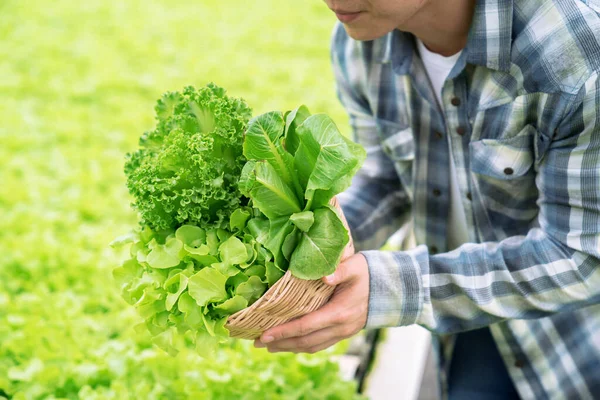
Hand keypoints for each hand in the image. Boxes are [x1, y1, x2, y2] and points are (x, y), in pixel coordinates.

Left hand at [254, 252, 368, 353]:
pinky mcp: (343, 333)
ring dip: (289, 348)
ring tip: (269, 347)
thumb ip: (340, 270)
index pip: (306, 326)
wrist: (391, 288)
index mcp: (340, 312)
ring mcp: (343, 333)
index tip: (265, 334)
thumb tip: (324, 276)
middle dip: (280, 343)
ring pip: (312, 346)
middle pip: (305, 341)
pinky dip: (303, 346)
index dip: (284, 331)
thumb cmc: (368, 273)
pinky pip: (320, 345)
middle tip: (258, 342)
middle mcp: (340, 327)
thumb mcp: (355, 266)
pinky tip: (290, 344)